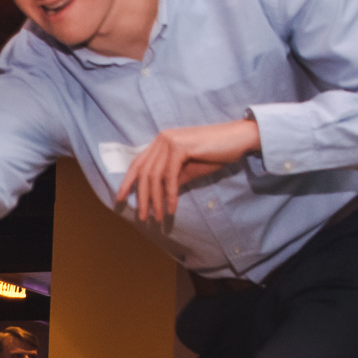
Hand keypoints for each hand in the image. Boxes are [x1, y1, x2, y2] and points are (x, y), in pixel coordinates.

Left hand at [114, 119, 261, 225]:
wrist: (237, 140)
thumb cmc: (214, 154)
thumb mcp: (187, 170)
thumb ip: (171, 179)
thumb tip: (157, 196)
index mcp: (161, 142)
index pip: (138, 163)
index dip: (127, 182)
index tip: (119, 198)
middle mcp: (162, 139)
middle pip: (144, 172)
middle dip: (141, 197)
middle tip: (142, 217)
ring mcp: (169, 141)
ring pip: (154, 177)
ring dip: (155, 201)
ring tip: (157, 218)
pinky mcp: (180, 147)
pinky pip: (169, 177)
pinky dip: (170, 196)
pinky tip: (171, 209)